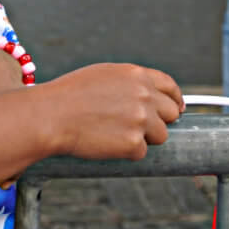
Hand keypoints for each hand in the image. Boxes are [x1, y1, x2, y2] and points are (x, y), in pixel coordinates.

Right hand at [40, 63, 183, 160]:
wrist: (52, 115)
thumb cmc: (70, 95)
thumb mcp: (104, 75)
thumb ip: (131, 83)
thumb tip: (148, 95)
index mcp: (138, 75)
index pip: (170, 86)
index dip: (175, 99)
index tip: (177, 109)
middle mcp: (145, 95)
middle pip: (170, 113)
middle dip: (159, 121)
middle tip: (138, 128)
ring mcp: (141, 119)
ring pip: (160, 135)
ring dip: (143, 138)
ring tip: (115, 135)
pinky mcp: (133, 143)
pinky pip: (141, 152)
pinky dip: (127, 153)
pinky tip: (107, 144)